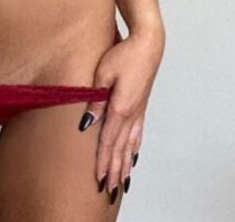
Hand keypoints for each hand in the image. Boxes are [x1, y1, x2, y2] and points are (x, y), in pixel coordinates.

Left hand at [78, 26, 163, 203]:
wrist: (147, 44)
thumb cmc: (124, 54)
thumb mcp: (103, 73)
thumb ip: (95, 100)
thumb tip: (87, 124)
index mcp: (120, 108)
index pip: (108, 141)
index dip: (102, 161)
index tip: (98, 179)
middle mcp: (132, 114)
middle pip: (121, 148)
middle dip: (114, 169)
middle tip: (108, 190)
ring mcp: (139, 111)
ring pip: (131, 144)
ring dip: (125, 164)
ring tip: (121, 181)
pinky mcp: (141, 106)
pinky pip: (138, 134)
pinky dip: (135, 149)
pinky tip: (133, 157)